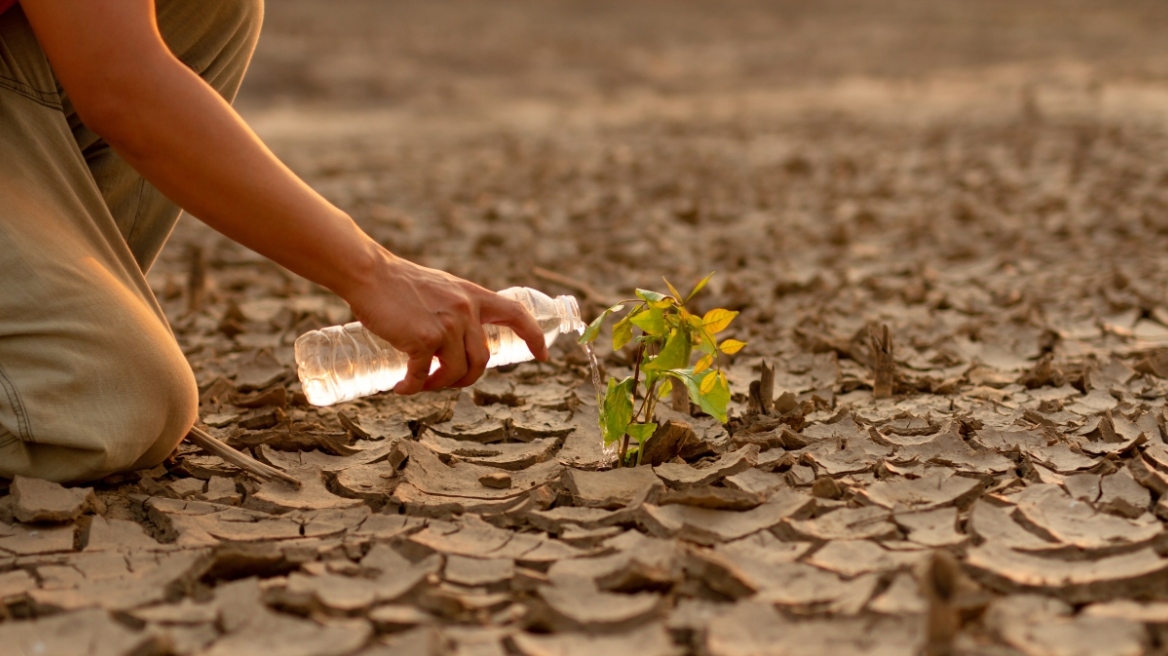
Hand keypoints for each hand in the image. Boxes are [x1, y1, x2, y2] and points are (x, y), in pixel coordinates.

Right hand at [341, 251, 549, 394]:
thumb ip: (457, 308)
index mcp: (473, 296)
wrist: (370, 274)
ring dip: (439, 385)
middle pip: (482, 359)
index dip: (533, 335)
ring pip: (455, 372)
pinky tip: (401, 388)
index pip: (515, 314)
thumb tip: (461, 337)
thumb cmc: (400, 283)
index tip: (542, 355)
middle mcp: (465, 310)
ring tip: (421, 384)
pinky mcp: (422, 338)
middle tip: (443, 381)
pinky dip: (411, 387)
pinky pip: (422, 374)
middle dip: (466, 379)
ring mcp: (446, 325)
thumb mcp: (442, 288)